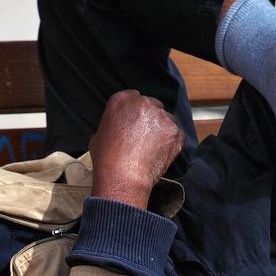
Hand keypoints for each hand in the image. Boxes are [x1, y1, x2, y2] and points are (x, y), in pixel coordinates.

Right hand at [88, 90, 185, 208]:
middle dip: (150, 119)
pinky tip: (160, 156)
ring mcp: (162, 117)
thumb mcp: (99, 135)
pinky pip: (177, 136)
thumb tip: (119, 129)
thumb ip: (113, 125)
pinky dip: (172, 145)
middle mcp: (143, 103)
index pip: (134, 98)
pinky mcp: (175, 132)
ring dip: (162, 131)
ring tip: (151, 150)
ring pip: (167, 120)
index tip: (135, 123)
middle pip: (153, 106)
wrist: (122, 177)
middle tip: (144, 138)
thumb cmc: (106, 160)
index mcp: (122, 100)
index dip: (135, 112)